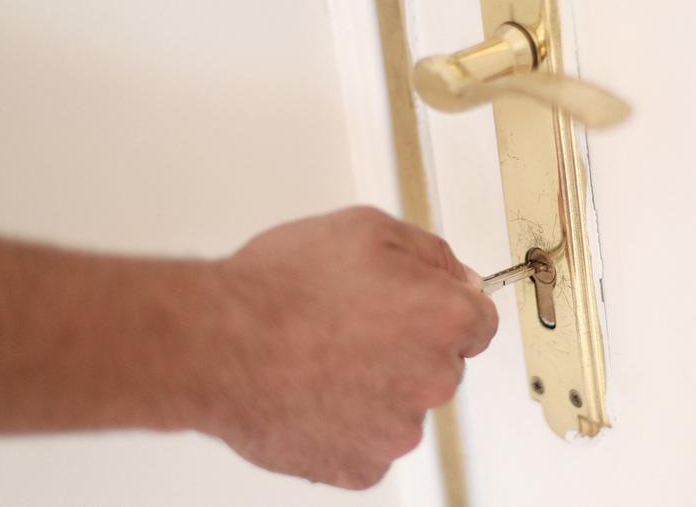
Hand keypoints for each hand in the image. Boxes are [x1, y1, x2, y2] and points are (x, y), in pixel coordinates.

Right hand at [198, 207, 496, 488]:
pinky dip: (346, 423)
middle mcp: (433, 380)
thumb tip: (455, 275)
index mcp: (445, 319)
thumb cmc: (281, 287)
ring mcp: (397, 431)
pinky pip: (367, 443)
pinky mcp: (359, 466)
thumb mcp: (366, 229)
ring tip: (320, 357)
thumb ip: (429, 253)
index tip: (417, 306)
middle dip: (407, 346)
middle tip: (352, 324)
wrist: (217, 344)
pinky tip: (312, 391)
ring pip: (402, 405)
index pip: (479, 321)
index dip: (443, 307)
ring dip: (376, 386)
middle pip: (440, 364)